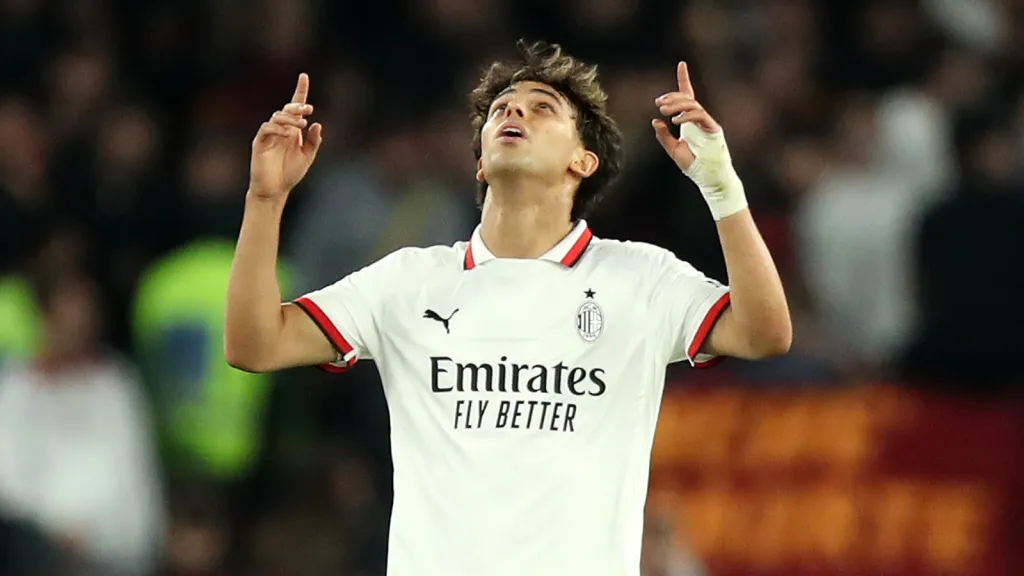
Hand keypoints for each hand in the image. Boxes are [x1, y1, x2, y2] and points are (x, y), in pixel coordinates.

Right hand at [250, 73, 323, 200]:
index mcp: (292, 130)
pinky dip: (277, 129)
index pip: (295, 107)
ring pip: (277, 117)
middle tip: (308, 109)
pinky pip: (266, 129)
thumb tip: (317, 123)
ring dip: (290, 118)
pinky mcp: (259, 143)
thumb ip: (313, 142)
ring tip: (302, 124)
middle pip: (287, 109)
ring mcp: (269, 135)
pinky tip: (288, 134)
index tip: (304, 76)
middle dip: (297, 106)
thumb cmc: (290, 173)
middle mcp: (280, 129)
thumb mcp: (307, 157)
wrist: (275, 190)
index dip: (300, 91)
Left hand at [651, 61, 719, 170]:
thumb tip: (655, 121)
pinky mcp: (713, 128)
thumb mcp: (673, 149)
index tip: (682, 64)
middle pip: (687, 98)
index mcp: (690, 121)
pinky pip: (700, 115)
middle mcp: (699, 119)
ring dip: (677, 104)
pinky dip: (687, 116)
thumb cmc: (693, 164)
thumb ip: (664, 136)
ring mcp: (707, 123)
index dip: (684, 79)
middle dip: (673, 97)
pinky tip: (675, 121)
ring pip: (692, 104)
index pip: (688, 96)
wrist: (708, 177)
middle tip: (658, 103)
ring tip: (663, 111)